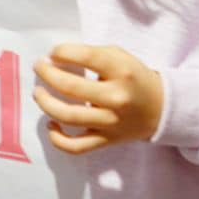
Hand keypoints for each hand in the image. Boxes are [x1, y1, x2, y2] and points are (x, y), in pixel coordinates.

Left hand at [33, 43, 162, 154]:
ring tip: (38, 92)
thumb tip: (54, 59)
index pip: (85, 56)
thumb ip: (89, 54)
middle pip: (70, 87)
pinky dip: (57, 139)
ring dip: (45, 103)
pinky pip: (77, 147)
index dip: (60, 52)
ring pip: (69, 116)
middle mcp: (116, 97)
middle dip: (46, 74)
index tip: (52, 53)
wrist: (161, 108)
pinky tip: (51, 125)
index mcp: (121, 71)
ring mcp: (111, 122)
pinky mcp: (107, 140)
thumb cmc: (133, 77)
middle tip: (38, 67)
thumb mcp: (118, 56)